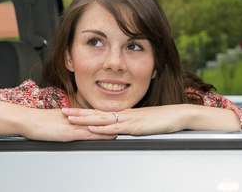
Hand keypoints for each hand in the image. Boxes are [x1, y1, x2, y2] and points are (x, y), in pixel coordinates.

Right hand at [19, 108, 116, 141]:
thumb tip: (68, 123)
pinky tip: (109, 135)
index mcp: (71, 114)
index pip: (91, 114)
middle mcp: (75, 118)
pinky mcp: (69, 133)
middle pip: (97, 118)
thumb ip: (63, 121)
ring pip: (96, 125)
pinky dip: (100, 134)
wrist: (27, 120)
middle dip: (112, 118)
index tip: (116, 114)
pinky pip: (88, 134)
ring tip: (124, 126)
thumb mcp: (53, 120)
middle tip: (127, 117)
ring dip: (110, 126)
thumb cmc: (36, 121)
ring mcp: (73, 125)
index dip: (104, 114)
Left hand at [62, 104, 239, 135]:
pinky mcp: (135, 126)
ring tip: (70, 118)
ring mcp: (128, 119)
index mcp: (123, 113)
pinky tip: (91, 127)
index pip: (99, 112)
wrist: (178, 115)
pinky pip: (115, 127)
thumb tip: (119, 130)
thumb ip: (130, 125)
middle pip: (96, 113)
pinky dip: (102, 127)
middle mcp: (123, 114)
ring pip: (102, 119)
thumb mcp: (142, 123)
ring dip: (84, 119)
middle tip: (62, 112)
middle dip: (78, 113)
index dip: (84, 112)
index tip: (71, 111)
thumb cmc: (162, 120)